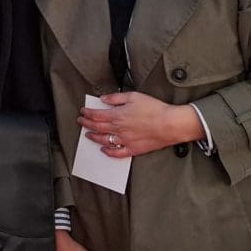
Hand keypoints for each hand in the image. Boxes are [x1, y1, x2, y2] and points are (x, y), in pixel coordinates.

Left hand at [79, 92, 202, 157]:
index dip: (87, 113)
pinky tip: (104, 150)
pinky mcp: (133, 149)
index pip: (96, 115)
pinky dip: (108, 152)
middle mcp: (118, 129)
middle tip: (81, 122)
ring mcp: (125, 140)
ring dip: (94, 137)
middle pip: (97, 127)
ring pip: (104, 140)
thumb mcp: (133, 96)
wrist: (169, 124)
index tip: (82, 111)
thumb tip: (103, 99)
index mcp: (117, 115)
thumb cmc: (154, 109)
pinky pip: (117, 153)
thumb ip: (116, 98)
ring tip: (88, 135)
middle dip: (86, 124)